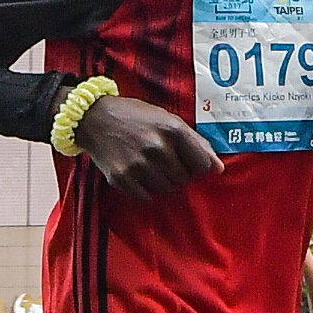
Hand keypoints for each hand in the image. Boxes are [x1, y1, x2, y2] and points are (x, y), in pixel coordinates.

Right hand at [77, 93, 223, 195]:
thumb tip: (218, 168)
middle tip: (165, 160)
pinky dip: (146, 189)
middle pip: (185, 178)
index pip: (202, 163)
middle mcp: (157, 148)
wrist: (94, 118)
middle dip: (180, 172)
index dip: (200, 165)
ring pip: (167, 189)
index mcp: (172, 129)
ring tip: (152, 166)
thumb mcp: (167, 118)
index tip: (192, 162)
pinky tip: (138, 174)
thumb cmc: (136, 116)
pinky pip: (146, 196)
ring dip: (163, 181)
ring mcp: (138, 165)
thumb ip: (195, 141)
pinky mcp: (121, 178)